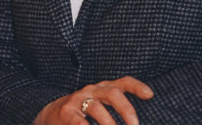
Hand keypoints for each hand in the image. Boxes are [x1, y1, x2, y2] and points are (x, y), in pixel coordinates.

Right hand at [34, 76, 153, 124]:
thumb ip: (116, 109)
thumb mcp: (100, 106)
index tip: (150, 94)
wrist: (50, 113)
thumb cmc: (82, 112)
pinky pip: (79, 122)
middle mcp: (92, 90)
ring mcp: (78, 99)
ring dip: (109, 124)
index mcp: (103, 88)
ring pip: (97, 108)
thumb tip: (136, 121)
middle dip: (126, 109)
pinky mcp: (66, 112)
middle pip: (113, 92)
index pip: (123, 82)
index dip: (137, 86)